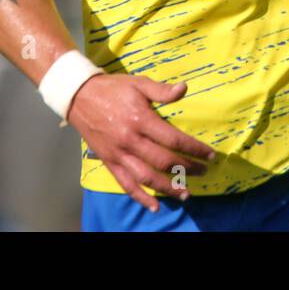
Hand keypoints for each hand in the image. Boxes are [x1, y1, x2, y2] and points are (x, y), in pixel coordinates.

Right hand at [67, 74, 215, 211]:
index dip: (194, 149)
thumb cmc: (113, 89)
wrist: (79, 96)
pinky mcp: (109, 162)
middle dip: (187, 168)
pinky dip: (140, 197)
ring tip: (185, 193)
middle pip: (164, 161)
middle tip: (203, 172)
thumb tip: (184, 88)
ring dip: (168, 188)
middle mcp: (131, 140)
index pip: (174, 139)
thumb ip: (162, 90)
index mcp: (141, 119)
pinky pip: (126, 184)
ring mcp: (119, 154)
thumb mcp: (139, 83)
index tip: (209, 155)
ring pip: (147, 177)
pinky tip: (154, 206)